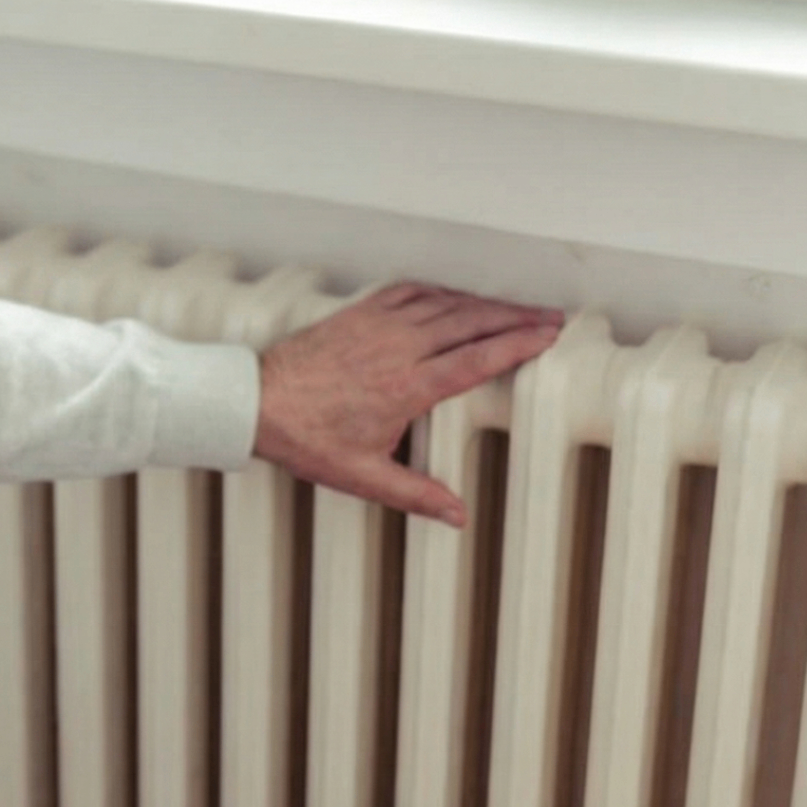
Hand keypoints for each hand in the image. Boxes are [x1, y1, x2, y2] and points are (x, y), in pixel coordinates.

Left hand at [252, 283, 562, 526]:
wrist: (255, 402)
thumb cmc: (304, 437)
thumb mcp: (363, 476)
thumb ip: (415, 494)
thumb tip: (458, 516)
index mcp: (406, 387)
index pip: (477, 359)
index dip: (517, 345)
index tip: (547, 336)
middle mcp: (397, 348)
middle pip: (471, 323)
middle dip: (516, 317)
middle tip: (551, 317)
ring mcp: (377, 325)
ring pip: (444, 303)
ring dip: (485, 302)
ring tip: (517, 308)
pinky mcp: (358, 313)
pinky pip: (410, 292)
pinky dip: (441, 290)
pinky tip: (457, 294)